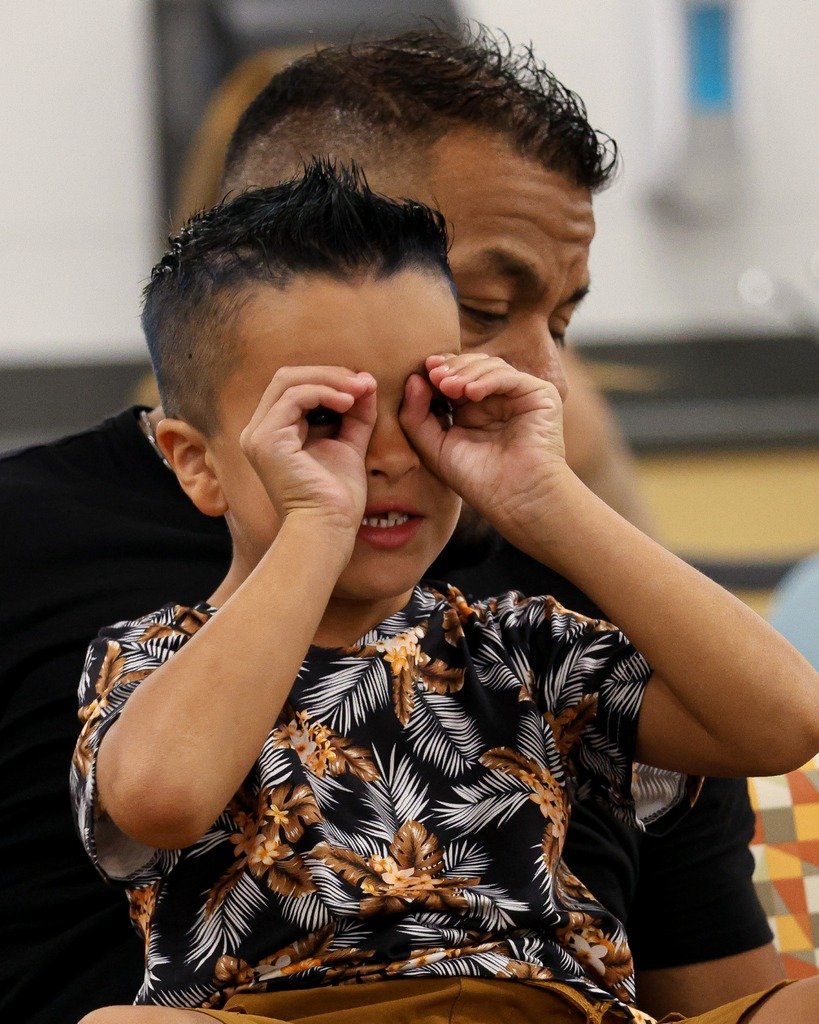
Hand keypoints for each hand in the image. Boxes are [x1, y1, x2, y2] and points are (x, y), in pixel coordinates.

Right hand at [240, 366, 375, 534]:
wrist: (328, 528)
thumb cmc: (337, 497)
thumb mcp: (349, 445)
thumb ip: (356, 414)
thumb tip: (367, 382)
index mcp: (274, 433)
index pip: (296, 387)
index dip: (330, 378)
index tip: (365, 385)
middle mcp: (259, 431)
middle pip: (288, 377)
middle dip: (330, 373)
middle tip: (364, 382)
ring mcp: (259, 434)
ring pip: (289, 380)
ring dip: (330, 379)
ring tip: (360, 390)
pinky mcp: (266, 440)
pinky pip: (294, 397)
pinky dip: (324, 392)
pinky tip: (348, 403)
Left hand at [401, 353, 569, 537]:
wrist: (517, 499)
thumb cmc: (478, 481)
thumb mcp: (435, 448)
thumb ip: (416, 417)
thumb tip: (413, 379)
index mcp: (471, 410)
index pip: (453, 377)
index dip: (438, 370)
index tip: (422, 370)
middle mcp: (495, 399)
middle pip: (471, 366)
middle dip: (451, 368)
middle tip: (435, 376)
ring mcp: (517, 396)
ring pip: (490, 366)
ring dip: (466, 372)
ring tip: (449, 387)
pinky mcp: (539, 395)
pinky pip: (510, 377)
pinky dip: (489, 379)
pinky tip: (471, 393)